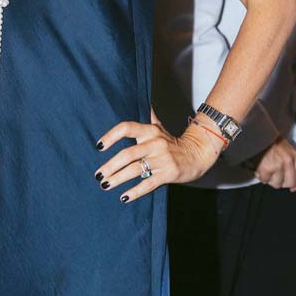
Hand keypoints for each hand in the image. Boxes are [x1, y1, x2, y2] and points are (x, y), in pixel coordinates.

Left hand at [94, 113, 222, 202]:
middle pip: (127, 154)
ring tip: (105, 185)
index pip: (126, 128)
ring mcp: (162, 159)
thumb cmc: (173, 143)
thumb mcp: (160, 127)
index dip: (111, 136)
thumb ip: (147, 117)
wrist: (198, 154)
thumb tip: (139, 99)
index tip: (99, 146)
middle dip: (110, 166)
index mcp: (150, 131)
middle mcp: (155, 144)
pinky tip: (124, 196)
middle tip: (98, 175)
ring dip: (117, 179)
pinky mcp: (168, 174)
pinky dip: (135, 192)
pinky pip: (148, 184)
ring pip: (135, 170)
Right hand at [253, 138, 295, 191]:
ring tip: (267, 174)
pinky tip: (261, 172)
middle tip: (276, 178)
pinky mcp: (267, 168)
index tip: (294, 188)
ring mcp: (278, 166)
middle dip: (282, 183)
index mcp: (294, 156)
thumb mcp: (287, 145)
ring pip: (277, 184)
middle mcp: (288, 161)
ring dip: (271, 180)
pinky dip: (262, 178)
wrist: (256, 135)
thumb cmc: (270, 140)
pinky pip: (265, 180)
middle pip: (290, 182)